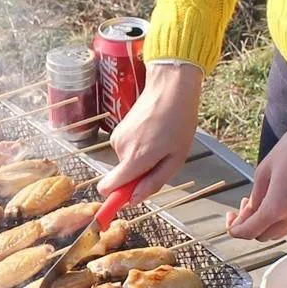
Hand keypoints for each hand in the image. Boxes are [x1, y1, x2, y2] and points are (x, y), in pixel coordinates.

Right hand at [98, 64, 202, 203]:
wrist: (170, 87)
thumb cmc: (179, 122)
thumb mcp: (175, 158)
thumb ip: (153, 182)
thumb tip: (133, 200)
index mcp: (135, 158)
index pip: (107, 188)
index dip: (114, 198)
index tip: (125, 200)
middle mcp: (120, 149)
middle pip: (121, 177)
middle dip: (137, 175)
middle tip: (160, 159)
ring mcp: (117, 138)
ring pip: (125, 162)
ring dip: (140, 159)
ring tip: (159, 142)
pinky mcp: (117, 130)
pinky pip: (126, 150)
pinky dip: (137, 147)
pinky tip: (152, 133)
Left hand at [227, 124, 286, 240]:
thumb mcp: (263, 173)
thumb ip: (254, 198)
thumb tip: (246, 212)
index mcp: (277, 207)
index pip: (250, 231)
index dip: (235, 230)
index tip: (230, 222)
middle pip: (263, 236)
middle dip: (248, 227)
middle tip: (240, 210)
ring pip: (277, 233)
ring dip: (263, 225)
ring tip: (254, 204)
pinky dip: (276, 220)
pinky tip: (270, 204)